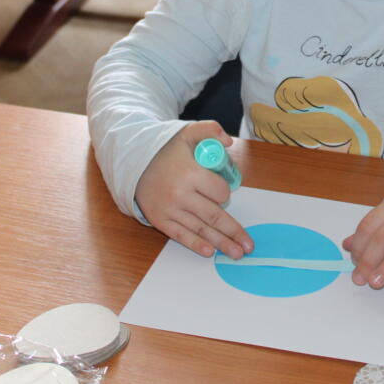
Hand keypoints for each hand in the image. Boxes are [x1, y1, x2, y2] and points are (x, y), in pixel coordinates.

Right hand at [135, 121, 252, 259]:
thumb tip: (229, 142)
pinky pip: (181, 235)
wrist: (135, 164)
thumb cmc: (167, 151)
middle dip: (234, 232)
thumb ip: (210, 130)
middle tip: (249, 245)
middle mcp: (180, 194)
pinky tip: (210, 252)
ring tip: (237, 254)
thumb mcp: (187, 133)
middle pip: (214, 216)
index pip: (219, 191)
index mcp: (189, 173)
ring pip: (200, 229)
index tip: (224, 192)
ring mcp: (169, 210)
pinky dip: (196, 245)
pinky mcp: (160, 220)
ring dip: (221, 244)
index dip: (225, 193)